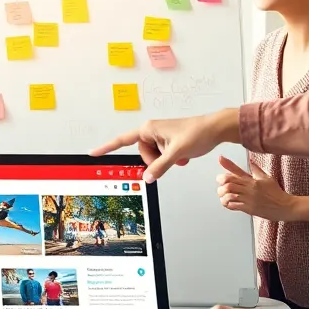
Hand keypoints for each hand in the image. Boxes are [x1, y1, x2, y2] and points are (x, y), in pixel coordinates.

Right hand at [91, 109, 235, 181]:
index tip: (93, 153)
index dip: (107, 148)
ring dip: (165, 161)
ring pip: (153, 157)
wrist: (214, 129)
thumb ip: (159, 167)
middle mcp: (151, 131)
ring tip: (179, 155)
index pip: (122, 141)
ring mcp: (159, 137)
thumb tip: (146, 179)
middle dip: (155, 161)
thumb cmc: (196, 133)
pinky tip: (182, 156)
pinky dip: (171, 160)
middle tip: (171, 157)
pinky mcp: (167, 142)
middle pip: (143, 155)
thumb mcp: (176, 153)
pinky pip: (161, 157)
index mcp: (148, 129)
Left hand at [217, 156, 294, 221]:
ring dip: (223, 196)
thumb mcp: (267, 178)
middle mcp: (249, 189)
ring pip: (230, 195)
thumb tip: (251, 160)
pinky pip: (234, 206)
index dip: (224, 176)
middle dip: (221, 186)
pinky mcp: (249, 209)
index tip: (219, 177)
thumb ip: (256, 170)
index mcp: (252, 180)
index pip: (234, 175)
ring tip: (223, 197)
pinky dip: (227, 204)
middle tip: (220, 188)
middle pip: (229, 185)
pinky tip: (228, 204)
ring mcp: (249, 199)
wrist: (285, 206)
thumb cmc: (276, 192)